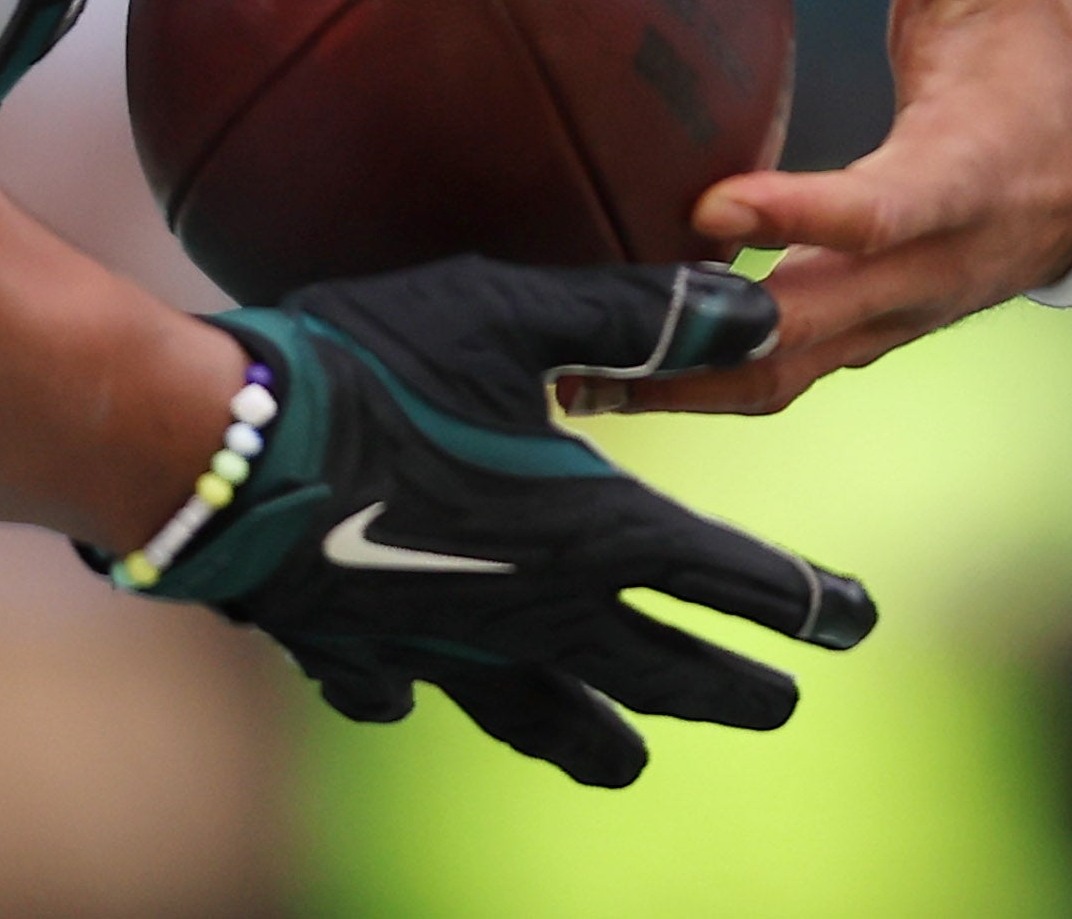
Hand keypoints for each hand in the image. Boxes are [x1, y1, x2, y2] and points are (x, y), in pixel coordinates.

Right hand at [160, 256, 875, 786]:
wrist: (214, 454)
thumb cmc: (370, 365)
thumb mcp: (515, 316)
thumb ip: (639, 316)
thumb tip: (759, 309)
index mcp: (587, 532)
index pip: (721, 577)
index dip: (799, 599)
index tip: (857, 623)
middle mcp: (529, 610)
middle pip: (652, 667)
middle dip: (724, 687)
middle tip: (780, 707)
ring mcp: (442, 647)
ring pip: (540, 712)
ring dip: (596, 735)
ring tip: (628, 761)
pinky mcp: (356, 653)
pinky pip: (406, 690)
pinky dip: (425, 696)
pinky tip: (416, 701)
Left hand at [627, 0, 1071, 416]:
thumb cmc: (1043, 45)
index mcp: (967, 172)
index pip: (882, 211)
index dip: (800, 215)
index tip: (711, 204)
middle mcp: (931, 264)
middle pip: (810, 325)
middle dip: (701, 331)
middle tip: (589, 322)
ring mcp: (900, 311)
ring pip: (784, 372)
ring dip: (683, 378)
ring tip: (574, 375)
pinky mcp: (872, 331)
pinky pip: (781, 374)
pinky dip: (702, 378)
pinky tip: (618, 373)